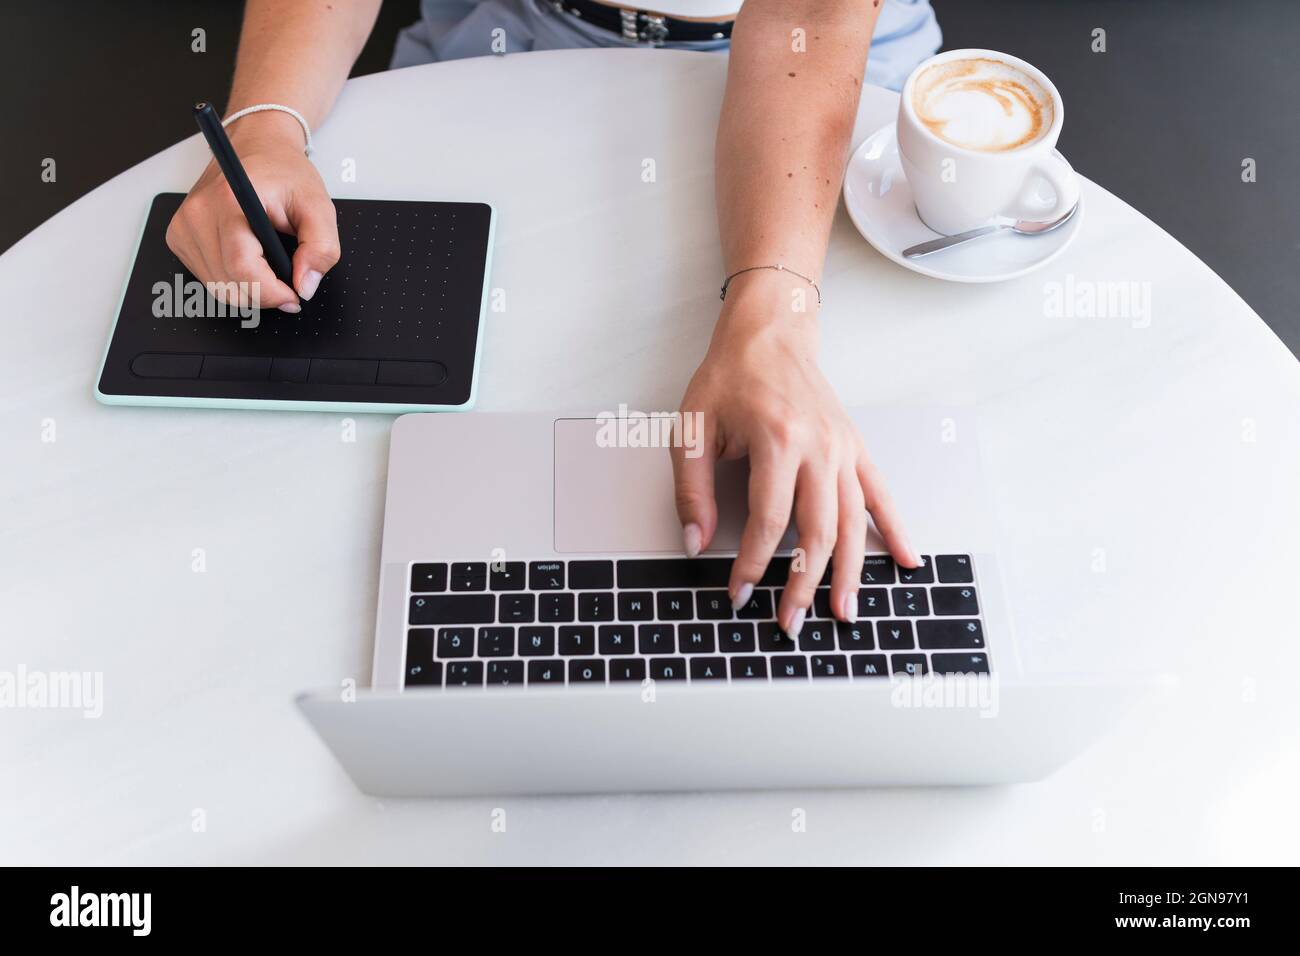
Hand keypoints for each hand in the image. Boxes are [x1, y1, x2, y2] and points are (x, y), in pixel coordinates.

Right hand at [165, 112, 338, 312]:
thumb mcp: (319, 206)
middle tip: (288, 282)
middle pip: (228, 284)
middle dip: (264, 295)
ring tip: (270, 265)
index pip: (242, 267)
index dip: (271, 293)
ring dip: (249, 289)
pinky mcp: (178, 237)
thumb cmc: (284, 173)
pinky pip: (207, 279)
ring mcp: (183, 226)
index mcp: (230, 201)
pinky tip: (248, 260)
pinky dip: (232, 281)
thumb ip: (321, 248)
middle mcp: (198, 213)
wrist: (258, 148)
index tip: (293, 297)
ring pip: (217, 288)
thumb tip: (305, 286)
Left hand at [671, 274, 919, 638]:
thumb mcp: (693, 428)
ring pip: (851, 522)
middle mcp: (819, 447)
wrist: (770, 334)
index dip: (753, 564)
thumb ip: (692, 489)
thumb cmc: (730, 377)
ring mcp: (843, 449)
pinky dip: (894, 530)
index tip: (739, 593)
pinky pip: (880, 494)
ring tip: (844, 612)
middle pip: (817, 530)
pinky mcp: (855, 447)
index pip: (768, 521)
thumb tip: (695, 542)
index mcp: (778, 440)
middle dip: (803, 583)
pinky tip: (906, 561)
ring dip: (849, 572)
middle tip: (791, 621)